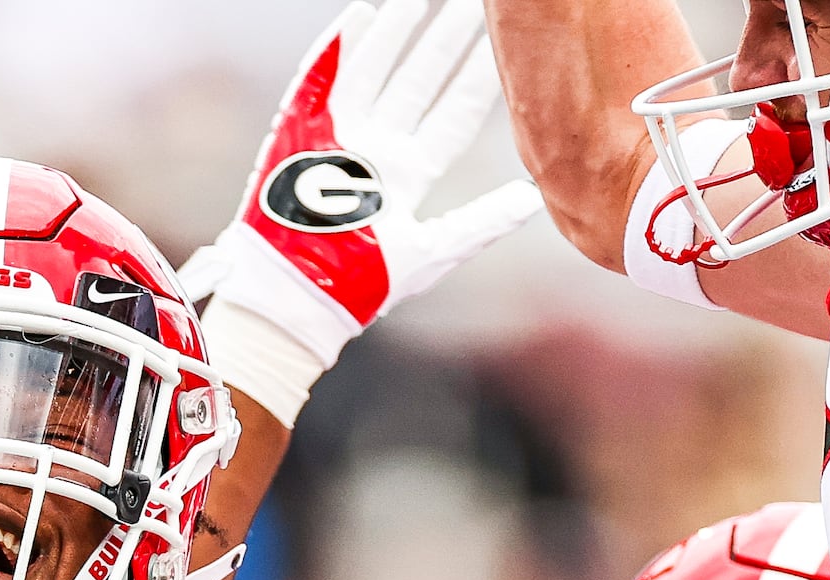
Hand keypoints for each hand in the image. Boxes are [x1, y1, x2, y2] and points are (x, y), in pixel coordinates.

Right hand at [186, 0, 542, 379]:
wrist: (295, 298)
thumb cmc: (360, 285)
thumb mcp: (433, 252)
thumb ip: (481, 222)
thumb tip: (534, 198)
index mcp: (406, 173)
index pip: (453, 114)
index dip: (479, 77)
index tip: (507, 42)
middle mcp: (375, 146)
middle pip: (419, 78)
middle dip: (447, 37)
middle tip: (474, 0)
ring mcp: (338, 134)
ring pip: (376, 65)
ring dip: (400, 26)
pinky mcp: (300, 129)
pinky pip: (320, 73)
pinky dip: (340, 41)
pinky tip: (364, 8)